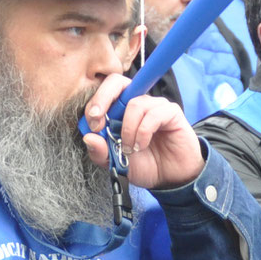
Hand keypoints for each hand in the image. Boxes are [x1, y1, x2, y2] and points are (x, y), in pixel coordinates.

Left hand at [82, 74, 204, 189]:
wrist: (169, 178)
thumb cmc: (144, 164)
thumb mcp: (115, 163)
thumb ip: (100, 151)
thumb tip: (88, 137)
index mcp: (120, 109)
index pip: (105, 90)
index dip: (95, 102)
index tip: (93, 125)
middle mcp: (137, 102)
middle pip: (117, 81)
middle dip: (103, 98)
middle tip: (99, 123)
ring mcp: (155, 105)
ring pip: (135, 103)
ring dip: (128, 129)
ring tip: (129, 148)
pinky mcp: (171, 112)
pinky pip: (154, 114)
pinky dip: (143, 132)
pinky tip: (142, 145)